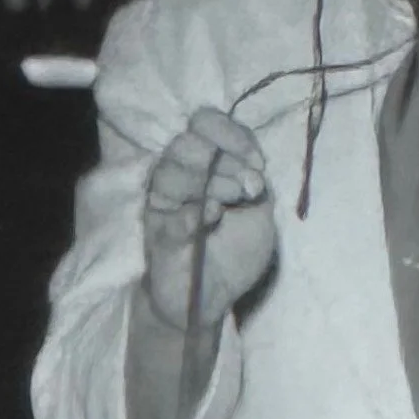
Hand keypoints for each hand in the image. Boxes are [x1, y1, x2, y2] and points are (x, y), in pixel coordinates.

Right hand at [141, 108, 275, 331]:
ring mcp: (163, 206)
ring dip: (214, 183)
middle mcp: (176, 176)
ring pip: (172, 172)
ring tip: (234, 202)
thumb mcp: (260, 209)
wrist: (215, 295)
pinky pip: (170, 217)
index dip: (233, 135)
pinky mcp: (158, 237)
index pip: (204, 123)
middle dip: (227, 159)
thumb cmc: (234, 247)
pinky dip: (193, 212)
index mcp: (201, 163)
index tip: (259, 164)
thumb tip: (253, 165)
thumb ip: (257, 181)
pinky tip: (212, 215)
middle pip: (187, 143)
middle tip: (249, 188)